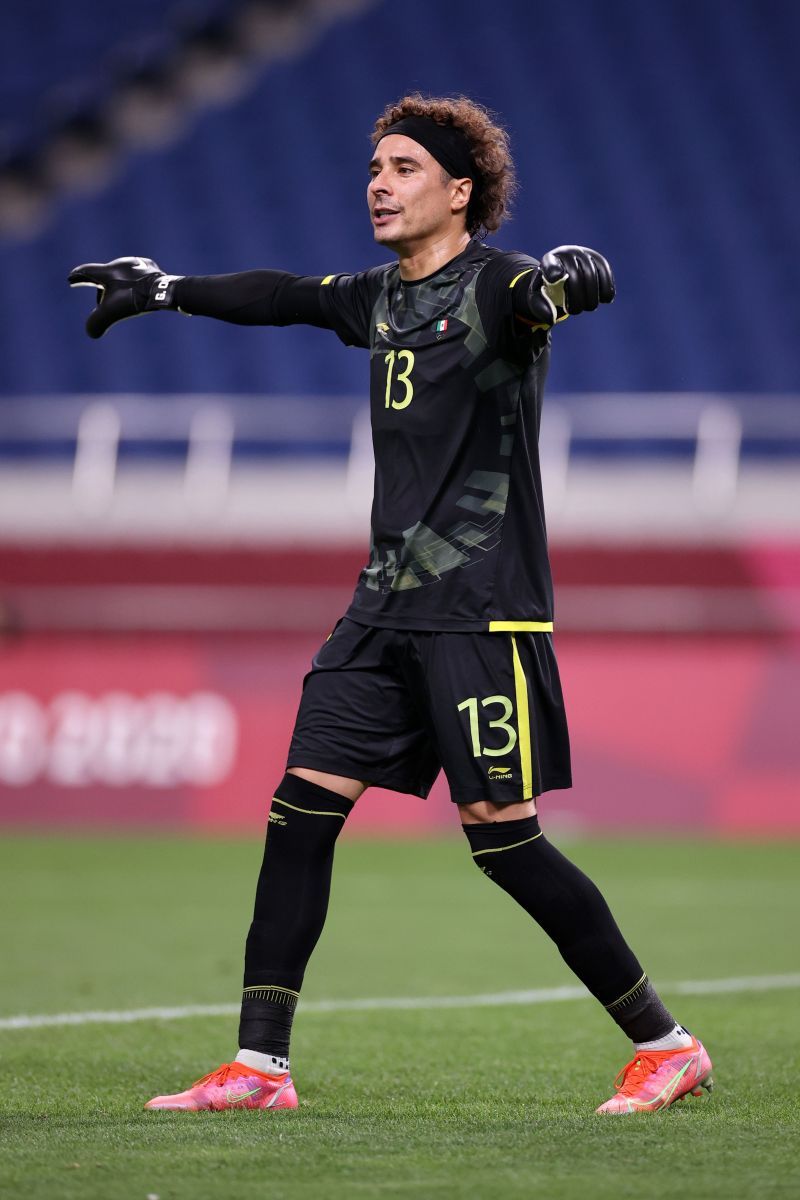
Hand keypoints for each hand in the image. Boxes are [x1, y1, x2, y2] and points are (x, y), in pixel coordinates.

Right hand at [67, 256, 181, 338]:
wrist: (164, 289)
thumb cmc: (135, 299)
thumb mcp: (112, 312)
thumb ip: (97, 322)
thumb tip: (91, 332)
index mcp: (108, 271)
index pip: (87, 272)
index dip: (78, 277)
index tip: (71, 279)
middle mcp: (121, 263)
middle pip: (105, 275)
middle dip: (100, 286)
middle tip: (99, 297)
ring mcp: (137, 264)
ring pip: (122, 275)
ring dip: (118, 284)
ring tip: (121, 296)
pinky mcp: (151, 268)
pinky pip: (137, 275)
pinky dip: (134, 284)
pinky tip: (138, 290)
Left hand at [533, 246, 614, 324]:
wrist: (561, 275)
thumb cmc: (547, 288)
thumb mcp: (537, 298)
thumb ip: (540, 307)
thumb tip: (552, 319)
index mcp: (548, 261)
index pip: (550, 264)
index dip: (553, 271)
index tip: (555, 280)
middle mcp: (566, 253)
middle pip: (575, 275)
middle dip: (577, 298)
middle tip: (575, 312)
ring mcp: (583, 254)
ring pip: (592, 274)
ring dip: (592, 296)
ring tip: (589, 307)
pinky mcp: (598, 259)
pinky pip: (605, 272)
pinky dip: (606, 287)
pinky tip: (605, 299)